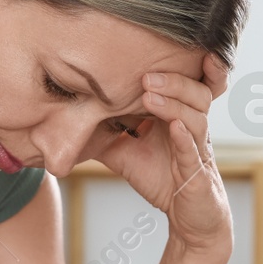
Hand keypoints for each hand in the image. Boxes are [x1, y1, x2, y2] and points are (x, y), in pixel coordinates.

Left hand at [93, 50, 234, 260]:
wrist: (188, 217)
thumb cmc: (162, 178)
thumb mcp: (123, 151)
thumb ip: (101, 132)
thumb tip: (64, 117)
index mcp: (178, 114)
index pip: (185, 82)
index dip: (181, 65)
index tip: (160, 46)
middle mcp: (191, 127)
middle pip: (195, 93)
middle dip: (173, 81)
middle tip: (145, 76)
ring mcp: (197, 149)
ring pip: (196, 118)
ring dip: (174, 103)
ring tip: (149, 95)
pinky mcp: (198, 174)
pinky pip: (194, 152)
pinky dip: (184, 138)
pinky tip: (172, 127)